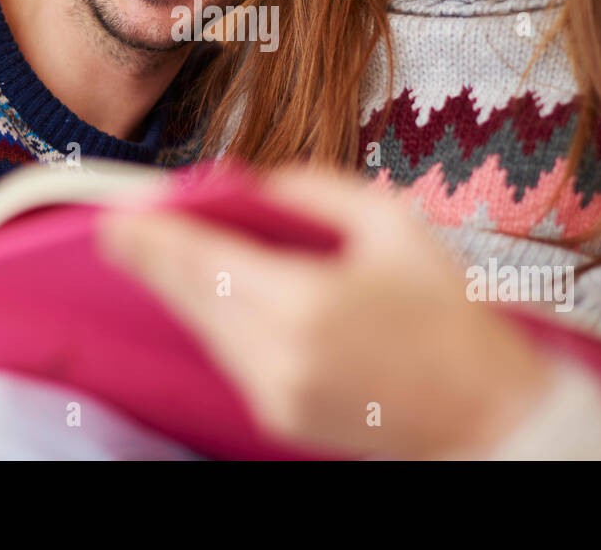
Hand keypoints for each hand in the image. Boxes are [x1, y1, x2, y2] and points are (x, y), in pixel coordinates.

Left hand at [98, 168, 553, 457]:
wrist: (484, 411)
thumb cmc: (446, 313)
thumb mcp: (393, 225)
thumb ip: (315, 193)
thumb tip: (256, 185)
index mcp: (306, 301)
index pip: (205, 260)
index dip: (154, 238)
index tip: (116, 217)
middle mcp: (279, 352)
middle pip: (191, 295)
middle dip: (152, 261)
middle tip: (116, 230)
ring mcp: (275, 392)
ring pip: (205, 326)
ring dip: (182, 289)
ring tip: (161, 253)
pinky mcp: (278, 415)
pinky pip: (230, 355)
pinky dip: (216, 319)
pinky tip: (214, 293)